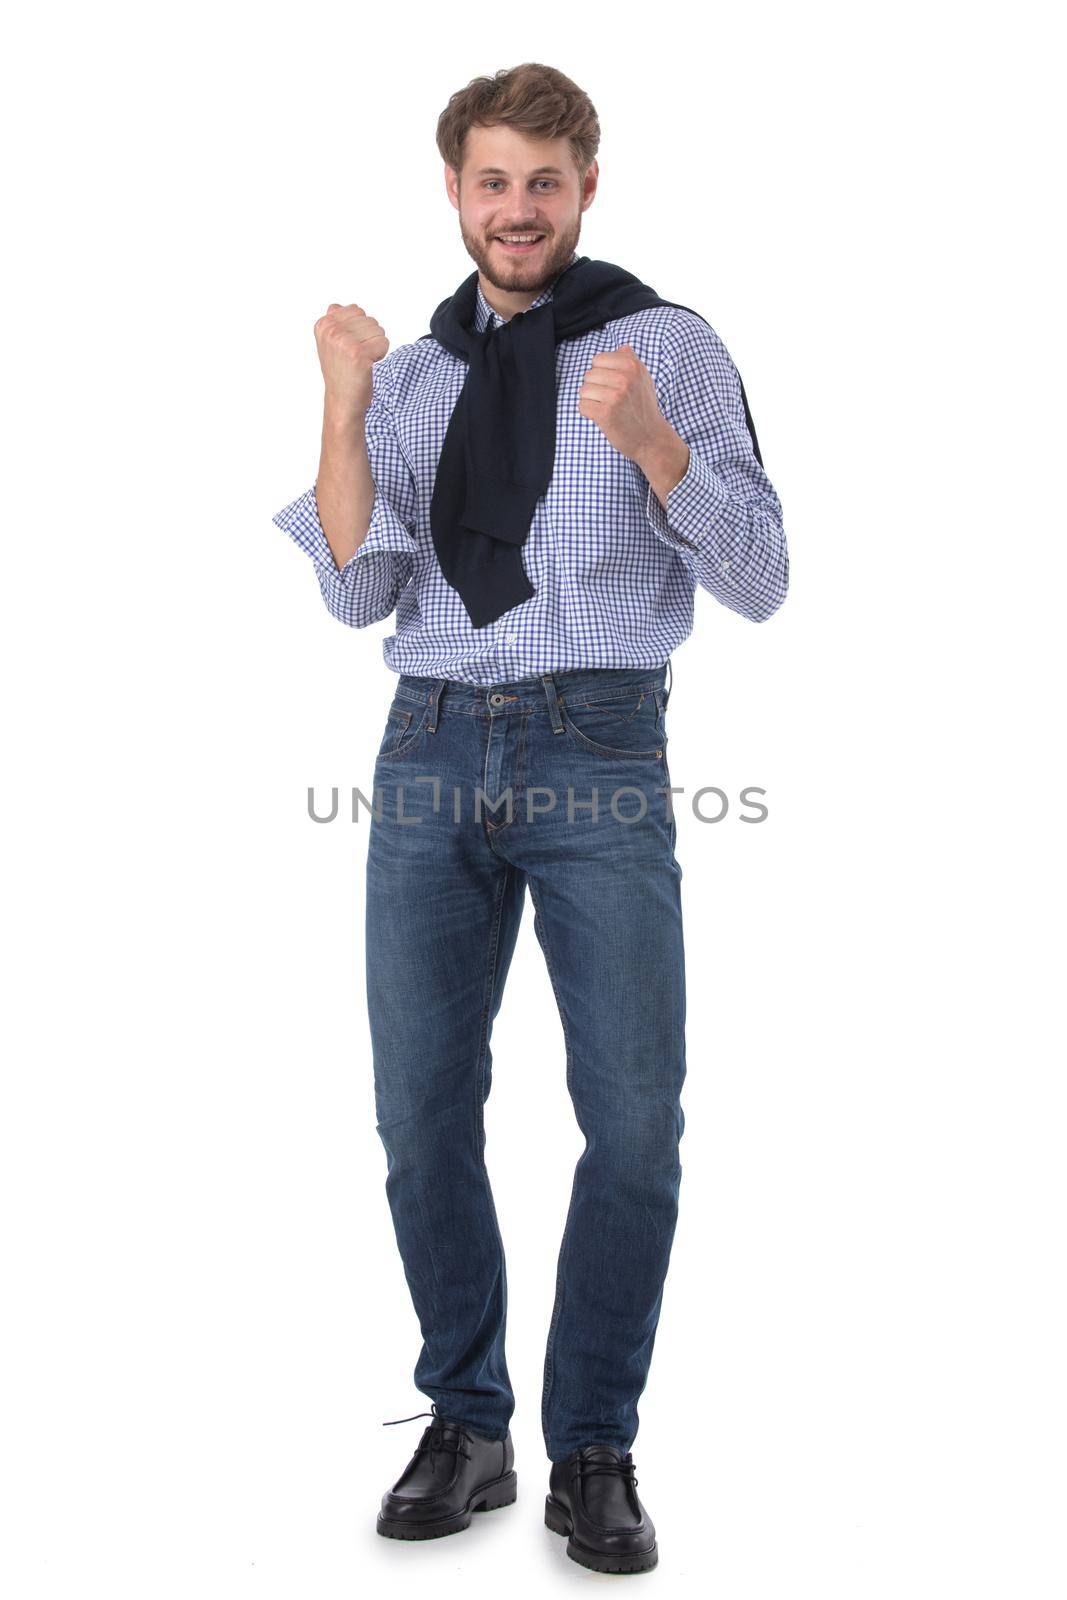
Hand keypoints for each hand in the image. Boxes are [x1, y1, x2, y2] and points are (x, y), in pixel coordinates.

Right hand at [314, 303, 389, 416]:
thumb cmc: (341, 372)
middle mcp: (331, 330)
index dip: (360, 330)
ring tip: (361, 361)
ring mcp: (343, 341)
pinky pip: (384, 342)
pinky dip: (381, 355)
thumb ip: (334, 322)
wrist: (342, 401)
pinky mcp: (358, 353)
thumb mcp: (330, 343)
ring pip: (378, 330)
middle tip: (356, 357)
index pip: (357, 310)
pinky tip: (368, 366)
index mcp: (323, 324)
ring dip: (375, 347)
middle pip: (369, 319)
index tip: (349, 347)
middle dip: (369, 338)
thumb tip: (336, 306)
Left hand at [577, 345, 672, 463]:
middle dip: (595, 388)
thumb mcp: (644, 379)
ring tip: (606, 408)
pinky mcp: (605, 413)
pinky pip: (582, 406)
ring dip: (591, 401)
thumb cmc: (644, 408)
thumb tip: (622, 346)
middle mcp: (624, 378)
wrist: (651, 438)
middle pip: (588, 375)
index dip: (600, 373)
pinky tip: (602, 417)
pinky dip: (588, 413)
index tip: (611, 385)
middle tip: (610, 400)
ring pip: (583, 390)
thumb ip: (632, 361)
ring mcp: (615, 396)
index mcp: (632, 365)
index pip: (598, 359)